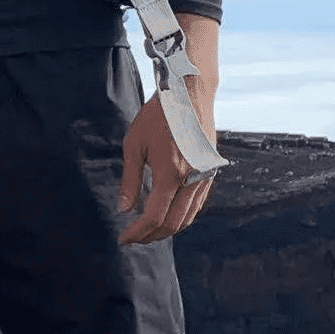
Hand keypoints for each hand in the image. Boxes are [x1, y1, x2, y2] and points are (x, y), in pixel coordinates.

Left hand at [117, 85, 217, 245]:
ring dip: (167, 229)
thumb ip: (130, 180)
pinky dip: (180, 216)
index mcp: (171, 173)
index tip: (124, 239)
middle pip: (173, 224)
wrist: (189, 95)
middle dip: (152, 236)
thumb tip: (124, 210)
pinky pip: (196, 205)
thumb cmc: (158, 116)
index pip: (154, 217)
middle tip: (134, 238)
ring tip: (147, 230)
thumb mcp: (135, 144)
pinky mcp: (210, 173)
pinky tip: (166, 213)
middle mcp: (192, 180)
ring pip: (187, 218)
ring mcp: (204, 178)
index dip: (138, 232)